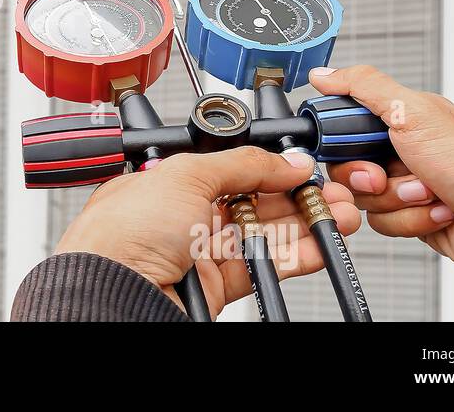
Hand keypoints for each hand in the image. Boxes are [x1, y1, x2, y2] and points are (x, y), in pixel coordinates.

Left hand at [55, 145, 361, 318]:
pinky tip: (318, 246)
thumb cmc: (122, 234)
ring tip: (339, 215)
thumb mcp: (185, 175)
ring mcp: (198, 253)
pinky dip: (294, 257)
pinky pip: (262, 268)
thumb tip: (284, 160)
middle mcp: (182, 216)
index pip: (230, 169)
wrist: (114, 292)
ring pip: (262, 235)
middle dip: (295, 195)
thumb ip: (241, 164)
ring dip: (303, 224)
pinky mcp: (213, 287)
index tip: (302, 166)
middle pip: (252, 201)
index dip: (268, 167)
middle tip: (331, 190)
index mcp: (168, 182)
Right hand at [314, 65, 453, 294]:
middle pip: (345, 165)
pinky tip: (440, 212)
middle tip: (390, 174)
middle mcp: (403, 149)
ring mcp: (408, 184)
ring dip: (397, 201)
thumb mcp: (416, 114)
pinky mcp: (414, 217)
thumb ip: (365, 88)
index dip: (339, 140)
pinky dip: (411, 220)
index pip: (342, 122)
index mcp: (402, 117)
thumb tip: (325, 73)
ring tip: (431, 194)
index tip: (354, 147)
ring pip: (364, 198)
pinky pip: (383, 224)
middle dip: (369, 176)